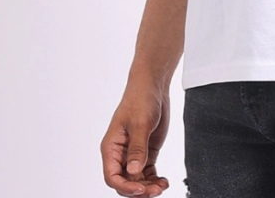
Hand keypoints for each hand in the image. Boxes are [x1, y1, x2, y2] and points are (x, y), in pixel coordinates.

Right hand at [100, 74, 171, 196]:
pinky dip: (154, 180)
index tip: (141, 188)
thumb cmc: (140, 99)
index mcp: (111, 147)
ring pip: (137, 180)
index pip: (112, 176)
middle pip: (125, 182)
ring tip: (162, 186)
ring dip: (148, 187)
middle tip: (156, 191)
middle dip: (139, 190)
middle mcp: (120, 154)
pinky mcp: (145, 152)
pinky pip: (147, 173)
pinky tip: (163, 181)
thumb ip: (137, 148)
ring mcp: (133, 154)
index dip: (125, 187)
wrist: (152, 87)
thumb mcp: (140, 123)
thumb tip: (133, 172)